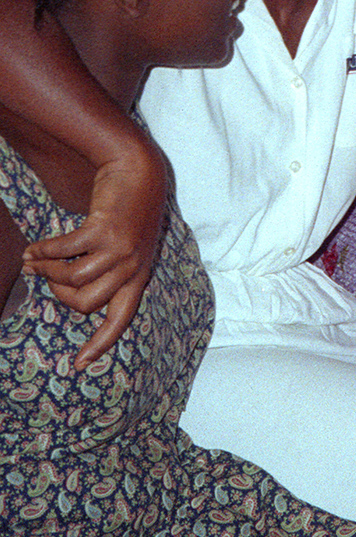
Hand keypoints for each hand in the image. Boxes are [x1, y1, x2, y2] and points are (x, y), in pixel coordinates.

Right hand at [23, 141, 166, 367]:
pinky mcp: (104, 231)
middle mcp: (133, 266)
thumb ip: (110, 268)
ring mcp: (120, 249)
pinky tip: (34, 248)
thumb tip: (73, 289)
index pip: (122, 318)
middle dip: (58, 294)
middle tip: (47, 276)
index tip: (79, 365)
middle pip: (84, 304)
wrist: (140, 171)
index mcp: (139, 275)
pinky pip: (64, 252)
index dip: (100, 342)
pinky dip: (44, 251)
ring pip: (72, 280)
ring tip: (35, 260)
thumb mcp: (131, 245)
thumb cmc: (130, 210)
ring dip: (47, 271)